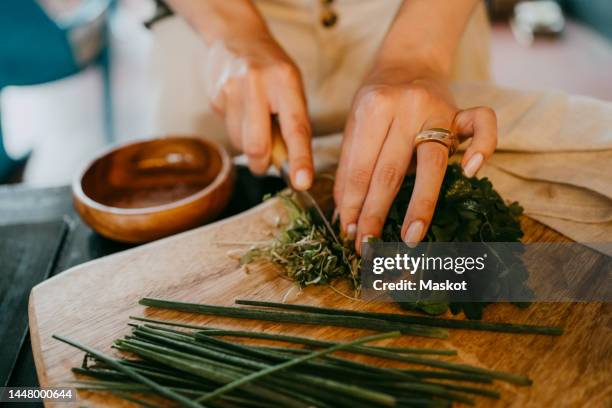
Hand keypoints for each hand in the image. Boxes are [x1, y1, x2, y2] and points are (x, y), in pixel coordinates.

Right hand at [207, 34, 312, 189]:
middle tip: (266, 162)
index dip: (299, 159)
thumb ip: (293, 122)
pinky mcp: (215, 97)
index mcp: (286, 81)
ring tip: (255, 121)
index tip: (302, 182)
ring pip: (240, 142)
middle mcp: (257, 83)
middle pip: (257, 145)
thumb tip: (290, 164)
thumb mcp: (292, 87)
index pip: (295, 128)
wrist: (237, 37)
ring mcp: (232, 89)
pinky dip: (236, 130)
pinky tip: (240, 110)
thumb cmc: (272, 69)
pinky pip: (227, 130)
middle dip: (262, 163)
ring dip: (249, 145)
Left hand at [334, 66, 496, 250]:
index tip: (348, 233)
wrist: (408, 62)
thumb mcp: (354, 123)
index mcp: (372, 108)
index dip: (352, 203)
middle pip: (388, 171)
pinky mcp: (462, 111)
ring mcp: (438, 109)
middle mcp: (405, 107)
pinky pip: (482, 126)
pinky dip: (481, 149)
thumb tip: (347, 216)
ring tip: (409, 239)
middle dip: (375, 214)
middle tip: (368, 247)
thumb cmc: (376, 101)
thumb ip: (351, 164)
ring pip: (430, 164)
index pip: (359, 167)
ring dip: (418, 206)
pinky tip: (469, 173)